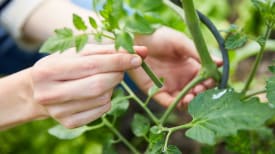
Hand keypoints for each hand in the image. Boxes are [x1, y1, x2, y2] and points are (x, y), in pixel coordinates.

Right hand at [30, 45, 144, 127]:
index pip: (91, 64)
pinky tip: (97, 93)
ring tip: (104, 79)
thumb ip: (108, 50)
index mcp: (48, 70)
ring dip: (112, 87)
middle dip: (117, 74)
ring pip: (102, 98)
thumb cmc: (62, 66)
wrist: (39, 90)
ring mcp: (59, 112)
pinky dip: (107, 100)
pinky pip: (102, 110)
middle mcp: (50, 94)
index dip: (118, 61)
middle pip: (98, 84)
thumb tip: (141, 51)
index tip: (137, 57)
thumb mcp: (78, 53)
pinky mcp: (70, 123)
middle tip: (120, 68)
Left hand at [131, 27, 221, 108]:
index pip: (204, 79)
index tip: (211, 81)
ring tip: (191, 97)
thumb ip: (197, 53)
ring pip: (183, 100)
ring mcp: (169, 86)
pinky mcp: (156, 91)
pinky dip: (175, 104)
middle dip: (201, 93)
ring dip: (190, 101)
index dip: (209, 82)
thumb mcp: (180, 42)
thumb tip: (220, 62)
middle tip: (200, 90)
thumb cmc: (159, 37)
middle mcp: (181, 78)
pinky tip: (181, 102)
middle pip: (196, 92)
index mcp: (190, 67)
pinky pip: (167, 102)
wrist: (137, 39)